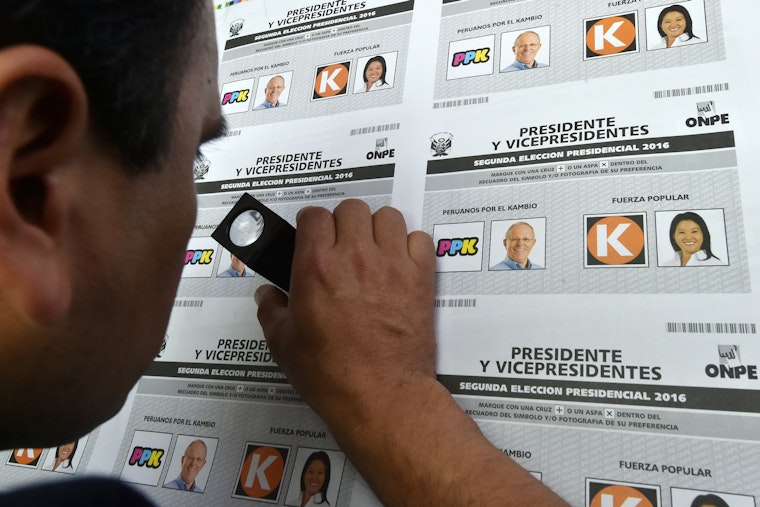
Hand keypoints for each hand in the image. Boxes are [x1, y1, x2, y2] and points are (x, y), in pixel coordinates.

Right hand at [255, 199, 568, 505]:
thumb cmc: (334, 374)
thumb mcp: (284, 345)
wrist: (381, 395)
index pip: (313, 216)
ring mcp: (391, 264)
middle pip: (351, 208)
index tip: (311, 234)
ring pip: (387, 216)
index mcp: (316, 267)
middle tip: (340, 244)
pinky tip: (399, 263)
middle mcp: (354, 257)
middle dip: (343, 222)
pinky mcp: (419, 277)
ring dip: (377, 228)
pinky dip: (410, 245)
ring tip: (371, 249)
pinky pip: (419, 239)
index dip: (311, 223)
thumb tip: (267, 296)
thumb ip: (271, 311)